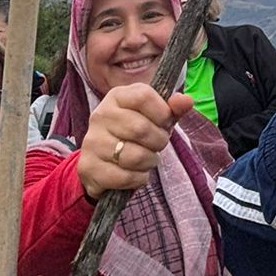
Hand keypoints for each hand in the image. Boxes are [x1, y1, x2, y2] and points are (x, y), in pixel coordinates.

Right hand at [77, 85, 190, 200]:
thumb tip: (186, 101)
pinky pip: (125, 177)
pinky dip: (138, 179)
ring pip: (134, 156)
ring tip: (147, 159)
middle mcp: (100, 115)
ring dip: (149, 162)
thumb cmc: (134, 134)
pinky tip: (135, 173)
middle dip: (159, 141)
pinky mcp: (88, 167)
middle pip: (141, 129)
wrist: (102, 162)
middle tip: (157, 145)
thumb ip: (173, 108)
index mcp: (117, 96)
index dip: (162, 113)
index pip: (144, 96)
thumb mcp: (155, 117)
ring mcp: (92, 141)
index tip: (164, 122)